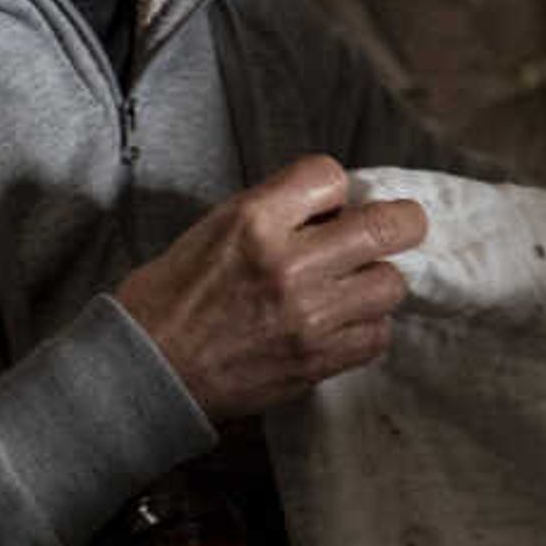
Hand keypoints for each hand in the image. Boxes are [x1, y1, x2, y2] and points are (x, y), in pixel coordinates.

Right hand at [116, 156, 429, 421]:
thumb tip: (334, 207)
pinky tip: (340, 325)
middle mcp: (288, 264)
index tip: (331, 206)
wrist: (145, 370)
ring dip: (376, 282)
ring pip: (391, 284)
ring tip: (352, 287)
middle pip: (388, 227)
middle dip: (399, 223)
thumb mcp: (211, 229)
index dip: (336, 190)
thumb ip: (274, 213)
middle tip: (394, 229)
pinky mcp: (317, 360)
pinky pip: (377, 336)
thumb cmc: (170, 298)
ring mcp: (308, 316)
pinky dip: (366, 328)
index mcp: (253, 220)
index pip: (330, 175)